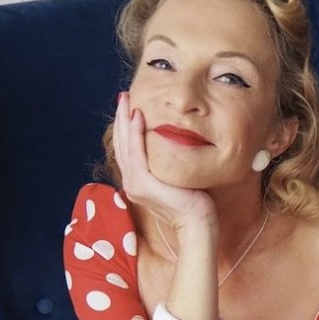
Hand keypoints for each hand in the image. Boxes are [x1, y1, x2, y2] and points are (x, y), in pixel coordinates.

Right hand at [115, 92, 214, 228]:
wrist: (197, 223)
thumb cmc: (193, 202)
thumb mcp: (176, 177)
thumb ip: (168, 163)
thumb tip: (172, 144)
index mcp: (137, 182)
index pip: (127, 149)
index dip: (125, 127)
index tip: (129, 107)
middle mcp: (131, 183)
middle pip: (121, 144)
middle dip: (121, 118)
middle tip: (123, 97)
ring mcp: (135, 184)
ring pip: (125, 145)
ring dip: (124, 121)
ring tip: (126, 101)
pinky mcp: (143, 184)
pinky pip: (136, 153)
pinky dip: (135, 133)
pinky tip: (138, 117)